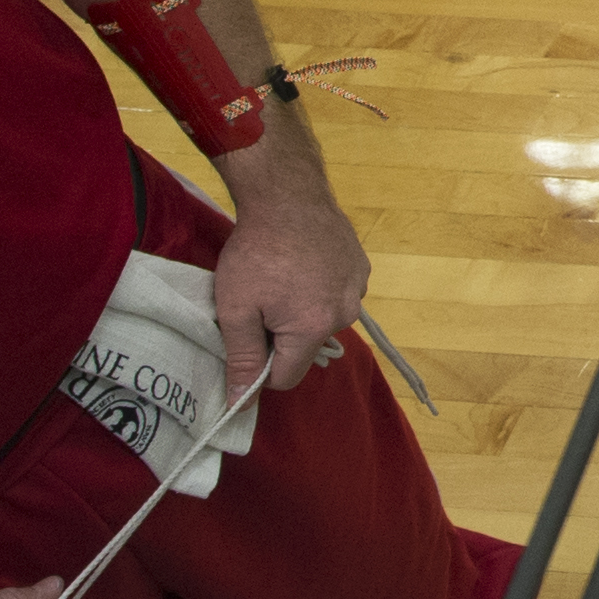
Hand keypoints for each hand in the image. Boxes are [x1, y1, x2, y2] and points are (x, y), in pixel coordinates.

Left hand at [209, 189, 371, 394]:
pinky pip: (339, 295)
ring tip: (284, 278)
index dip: (261, 366)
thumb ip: (241, 358)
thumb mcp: (236, 307)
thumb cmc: (256, 251)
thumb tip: (239, 404)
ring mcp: (358, 289)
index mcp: (312, 329)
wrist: (287, 194)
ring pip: (324, 321)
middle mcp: (345, 315)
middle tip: (263, 301)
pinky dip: (322, 288)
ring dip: (305, 311)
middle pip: (307, 348)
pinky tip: (305, 264)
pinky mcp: (362, 268)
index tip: (248, 338)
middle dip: (284, 336)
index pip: (286, 378)